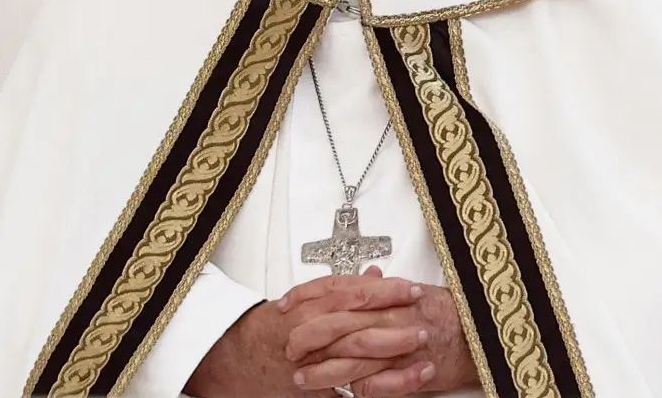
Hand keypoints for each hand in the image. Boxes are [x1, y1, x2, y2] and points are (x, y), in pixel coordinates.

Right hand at [186, 267, 425, 397]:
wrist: (238, 358)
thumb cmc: (273, 327)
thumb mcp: (305, 299)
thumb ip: (341, 288)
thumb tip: (374, 275)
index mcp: (309, 306)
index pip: (353, 293)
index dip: (386, 291)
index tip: (412, 289)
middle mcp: (309, 331)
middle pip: (357, 320)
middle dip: (393, 317)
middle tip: (422, 314)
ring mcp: (312, 360)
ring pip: (356, 352)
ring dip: (391, 348)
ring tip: (419, 341)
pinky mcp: (318, 387)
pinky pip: (353, 387)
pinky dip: (381, 384)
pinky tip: (405, 380)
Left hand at [282, 269, 477, 396]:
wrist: (480, 333)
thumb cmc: (446, 311)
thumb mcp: (409, 291)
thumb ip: (380, 288)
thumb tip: (362, 278)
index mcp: (386, 292)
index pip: (338, 288)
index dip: (307, 296)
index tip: (285, 306)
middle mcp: (390, 315)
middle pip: (339, 324)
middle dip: (309, 337)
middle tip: (289, 348)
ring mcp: (400, 345)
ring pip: (352, 358)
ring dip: (323, 370)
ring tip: (302, 378)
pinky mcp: (410, 373)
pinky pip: (377, 384)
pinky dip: (356, 388)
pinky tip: (340, 394)